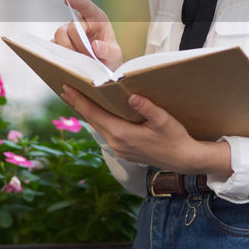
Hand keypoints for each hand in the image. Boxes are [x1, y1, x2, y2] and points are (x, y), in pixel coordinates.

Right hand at [53, 0, 122, 69]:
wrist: (101, 69)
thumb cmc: (109, 57)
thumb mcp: (115, 55)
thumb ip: (108, 50)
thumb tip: (96, 46)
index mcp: (97, 19)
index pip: (86, 6)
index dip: (77, 2)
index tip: (68, 0)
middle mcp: (81, 23)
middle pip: (72, 27)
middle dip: (79, 44)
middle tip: (88, 57)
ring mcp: (68, 33)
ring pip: (59, 35)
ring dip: (68, 49)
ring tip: (79, 61)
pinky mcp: (59, 43)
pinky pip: (54, 46)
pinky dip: (61, 54)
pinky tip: (70, 62)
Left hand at [60, 85, 232, 179]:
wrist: (183, 160)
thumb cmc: (175, 138)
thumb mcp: (164, 121)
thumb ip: (148, 108)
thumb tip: (132, 97)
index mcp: (122, 134)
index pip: (95, 114)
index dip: (80, 101)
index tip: (67, 88)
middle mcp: (116, 142)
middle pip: (92, 120)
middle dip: (78, 104)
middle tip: (65, 89)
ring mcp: (119, 148)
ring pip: (98, 126)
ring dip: (87, 112)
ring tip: (77, 99)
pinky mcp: (123, 150)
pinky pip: (105, 131)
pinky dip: (98, 120)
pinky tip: (97, 113)